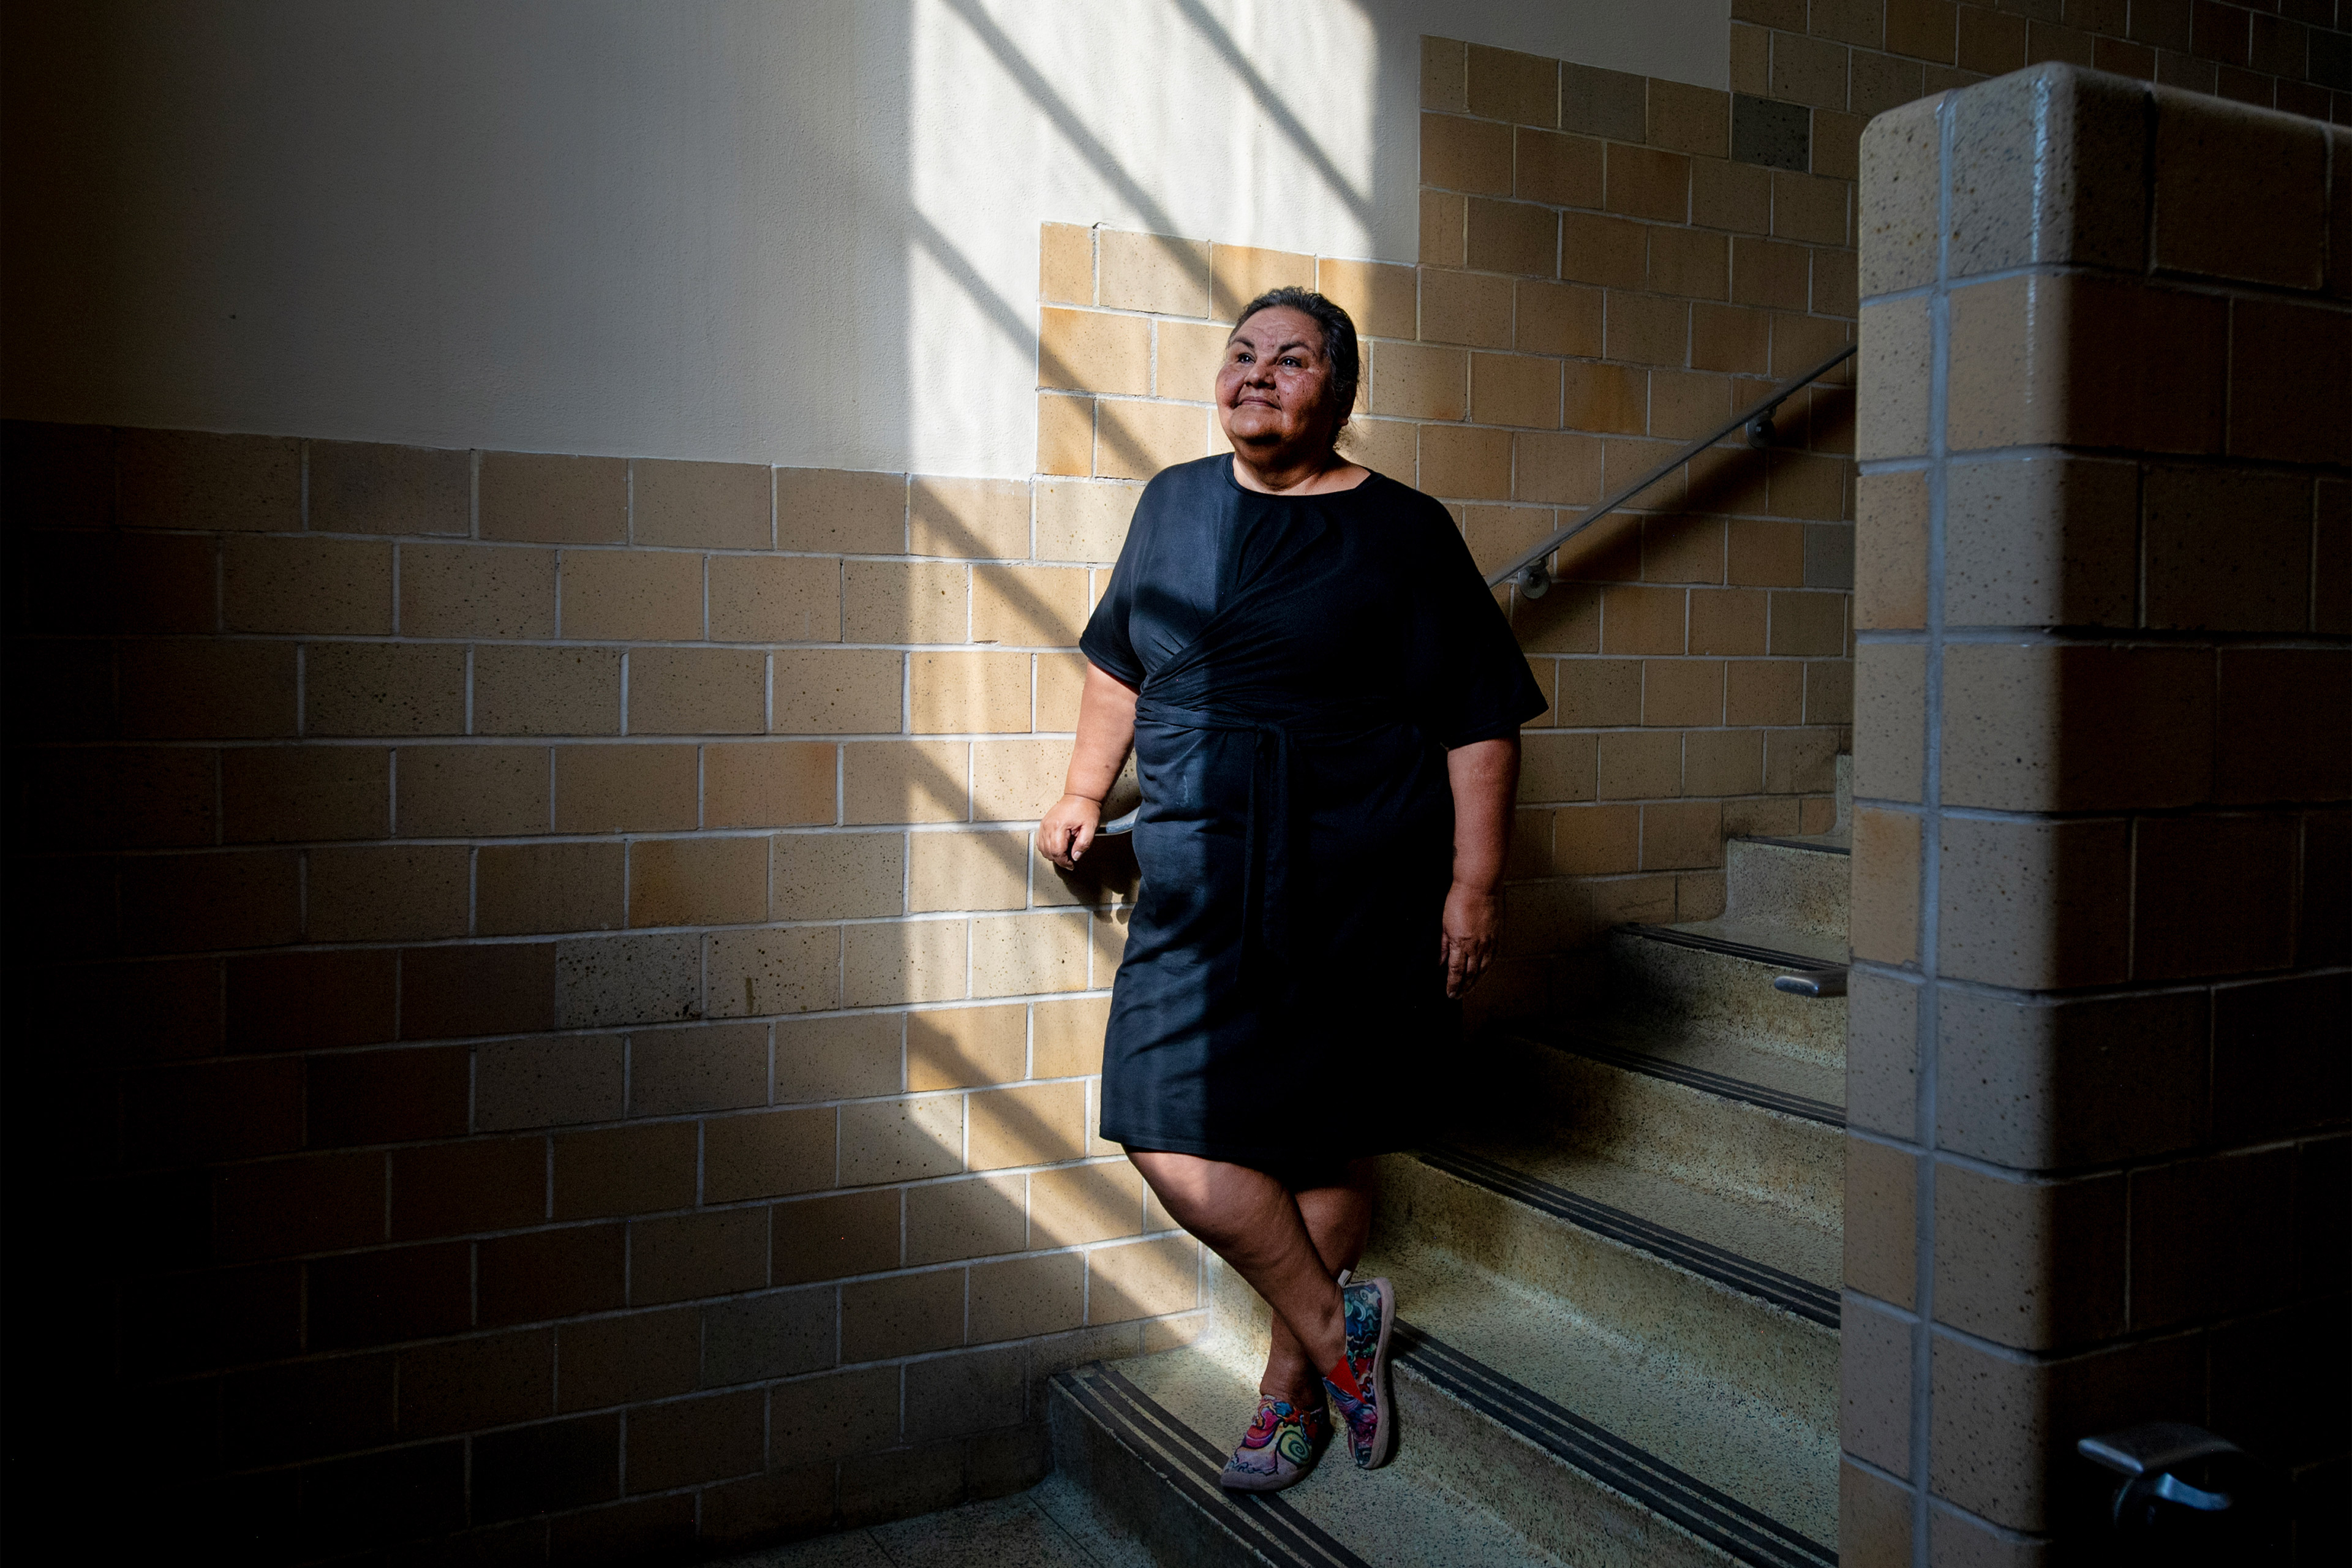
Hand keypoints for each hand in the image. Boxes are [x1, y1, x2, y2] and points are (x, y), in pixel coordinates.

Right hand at [1039, 793, 1102, 870]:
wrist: (1080, 796)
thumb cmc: (1085, 809)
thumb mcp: (1090, 828)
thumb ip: (1083, 844)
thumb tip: (1075, 856)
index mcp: (1059, 826)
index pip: (1057, 852)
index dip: (1064, 862)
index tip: (1071, 864)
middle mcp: (1048, 825)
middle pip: (1048, 851)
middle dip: (1059, 859)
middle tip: (1069, 860)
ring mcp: (1044, 824)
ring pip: (1042, 848)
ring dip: (1052, 854)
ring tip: (1064, 853)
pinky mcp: (1044, 823)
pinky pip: (1040, 841)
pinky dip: (1047, 847)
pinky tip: (1056, 847)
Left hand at [1438, 882, 1499, 999]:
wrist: (1479, 887)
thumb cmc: (1460, 900)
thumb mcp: (1444, 924)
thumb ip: (1443, 945)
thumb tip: (1440, 961)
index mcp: (1460, 944)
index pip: (1456, 972)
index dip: (1453, 985)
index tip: (1450, 993)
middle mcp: (1476, 946)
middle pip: (1470, 974)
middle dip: (1464, 987)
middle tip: (1459, 995)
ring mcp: (1488, 942)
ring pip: (1483, 968)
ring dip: (1476, 981)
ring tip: (1470, 988)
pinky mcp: (1496, 936)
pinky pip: (1493, 957)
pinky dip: (1487, 968)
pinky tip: (1484, 971)